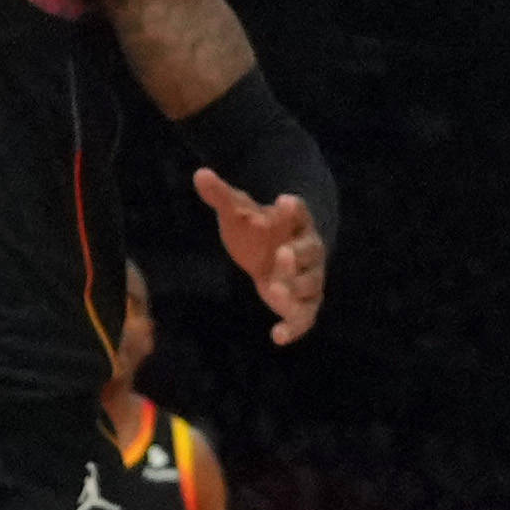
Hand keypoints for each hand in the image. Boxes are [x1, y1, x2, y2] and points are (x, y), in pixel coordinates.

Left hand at [193, 167, 326, 343]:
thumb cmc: (259, 228)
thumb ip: (222, 195)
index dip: (293, 208)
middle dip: (298, 255)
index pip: (299, 211)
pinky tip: (276, 336)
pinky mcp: (303, 304)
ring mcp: (309, 278)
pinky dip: (293, 328)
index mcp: (295, 221)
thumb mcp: (238, 212)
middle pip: (311, 252)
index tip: (284, 200)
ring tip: (274, 290)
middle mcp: (309, 249)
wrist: (276, 251)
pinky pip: (305, 318)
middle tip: (282, 255)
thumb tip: (199, 173)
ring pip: (310, 286)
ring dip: (295, 289)